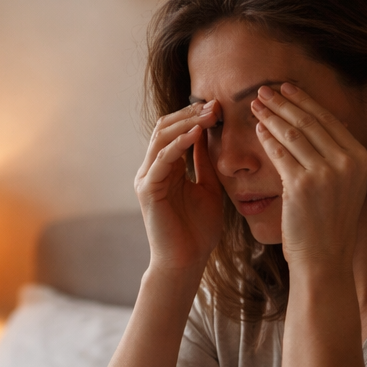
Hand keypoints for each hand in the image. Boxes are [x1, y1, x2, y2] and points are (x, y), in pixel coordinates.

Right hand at [134, 101, 226, 277]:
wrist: (187, 261)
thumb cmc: (198, 230)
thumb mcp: (208, 187)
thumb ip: (204, 162)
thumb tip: (209, 134)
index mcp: (165, 168)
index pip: (175, 131)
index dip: (195, 116)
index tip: (220, 108)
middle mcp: (152, 170)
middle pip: (165, 128)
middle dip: (190, 114)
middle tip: (216, 105)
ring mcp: (146, 179)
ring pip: (161, 138)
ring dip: (186, 123)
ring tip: (209, 114)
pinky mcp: (147, 190)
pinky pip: (161, 159)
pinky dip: (179, 144)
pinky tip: (197, 134)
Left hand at [252, 83, 366, 276]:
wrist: (324, 259)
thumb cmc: (329, 223)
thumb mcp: (347, 185)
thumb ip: (341, 154)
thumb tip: (334, 120)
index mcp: (361, 159)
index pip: (329, 120)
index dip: (305, 100)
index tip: (287, 88)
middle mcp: (347, 163)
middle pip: (310, 121)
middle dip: (284, 102)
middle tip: (264, 89)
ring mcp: (325, 174)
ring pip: (293, 134)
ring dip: (272, 116)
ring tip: (256, 104)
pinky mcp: (301, 186)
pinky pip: (280, 154)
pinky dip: (268, 138)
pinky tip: (258, 129)